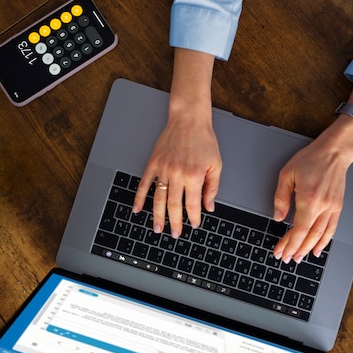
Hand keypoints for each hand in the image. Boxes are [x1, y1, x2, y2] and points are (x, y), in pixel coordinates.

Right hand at [133, 113, 221, 237]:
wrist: (189, 119)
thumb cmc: (204, 140)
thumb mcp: (216, 164)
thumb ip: (212, 187)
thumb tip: (208, 206)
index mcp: (194, 176)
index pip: (192, 204)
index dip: (193, 217)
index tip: (194, 225)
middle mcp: (177, 174)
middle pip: (174, 206)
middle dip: (175, 223)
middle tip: (175, 234)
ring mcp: (163, 169)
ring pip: (158, 198)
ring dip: (157, 216)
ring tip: (157, 228)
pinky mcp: (153, 163)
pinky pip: (144, 183)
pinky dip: (139, 198)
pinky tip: (137, 209)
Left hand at [272, 116, 352, 262]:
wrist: (334, 152)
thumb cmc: (311, 159)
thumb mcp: (287, 174)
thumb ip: (281, 197)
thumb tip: (278, 217)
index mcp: (309, 199)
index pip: (298, 230)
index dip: (289, 244)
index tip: (280, 252)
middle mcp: (323, 206)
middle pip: (309, 236)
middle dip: (297, 250)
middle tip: (287, 258)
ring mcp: (333, 207)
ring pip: (321, 235)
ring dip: (309, 249)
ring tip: (299, 257)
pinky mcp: (338, 206)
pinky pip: (332, 228)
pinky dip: (325, 241)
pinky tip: (318, 248)